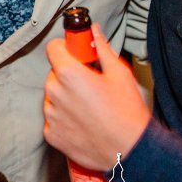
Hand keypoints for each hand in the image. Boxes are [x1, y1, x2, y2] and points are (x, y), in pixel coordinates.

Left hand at [43, 23, 150, 169]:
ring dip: (65, 97)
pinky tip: (84, 123)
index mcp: (69, 74)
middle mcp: (54, 92)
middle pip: (54, 73)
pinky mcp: (51, 134)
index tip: (76, 55)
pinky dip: (64, 119)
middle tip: (90, 85)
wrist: (131, 151)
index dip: (65, 49)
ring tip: (89, 107)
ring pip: (52, 96)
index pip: (53, 48)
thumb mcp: (120, 74)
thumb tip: (93, 30)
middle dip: (68, 75)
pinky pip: (53, 118)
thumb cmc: (127, 112)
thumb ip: (102, 49)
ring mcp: (51, 115)